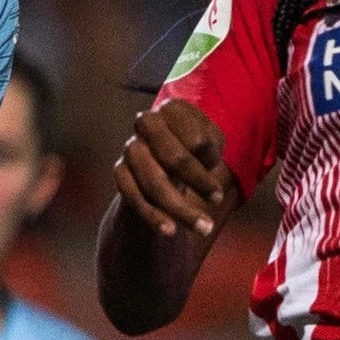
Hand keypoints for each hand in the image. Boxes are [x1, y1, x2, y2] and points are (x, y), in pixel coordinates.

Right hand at [113, 100, 241, 238]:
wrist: (166, 165)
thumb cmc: (197, 151)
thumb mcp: (212, 144)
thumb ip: (211, 146)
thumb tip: (201, 158)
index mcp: (173, 109)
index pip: (194, 137)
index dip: (209, 157)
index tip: (216, 167)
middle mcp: (147, 123)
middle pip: (172, 156)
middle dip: (197, 181)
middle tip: (218, 200)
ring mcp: (131, 148)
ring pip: (153, 180)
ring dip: (180, 208)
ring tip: (205, 227)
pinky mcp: (120, 172)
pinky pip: (133, 196)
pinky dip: (153, 215)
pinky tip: (171, 230)